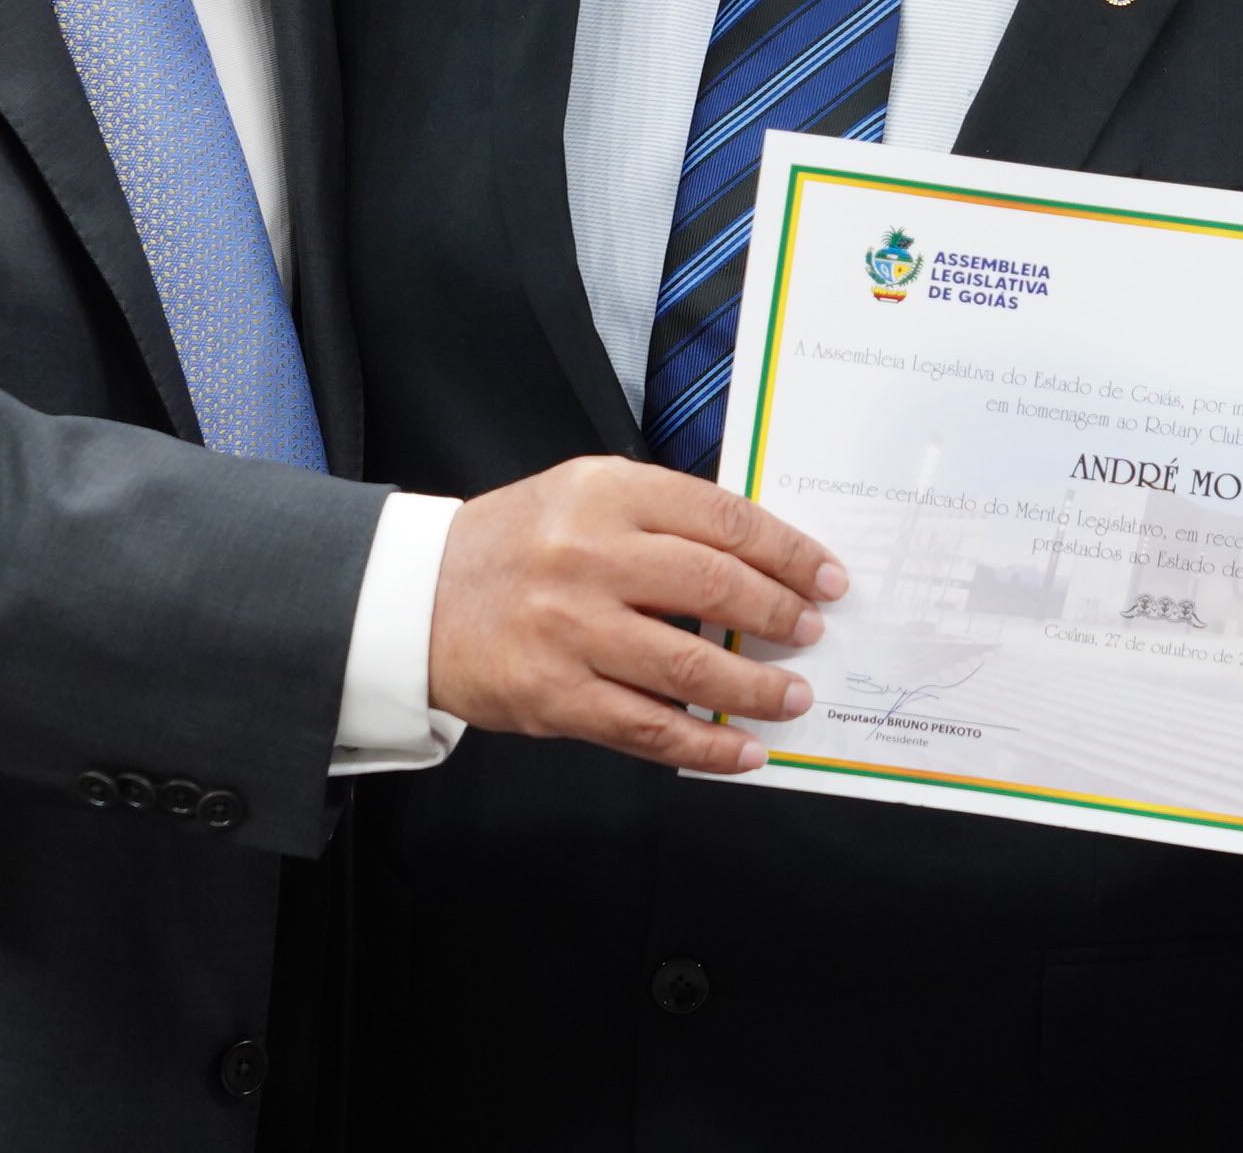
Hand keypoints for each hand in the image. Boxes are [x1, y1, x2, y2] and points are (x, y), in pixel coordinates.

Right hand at [427, 456, 847, 772]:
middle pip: (714, 587)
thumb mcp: (586, 495)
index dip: (787, 552)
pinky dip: (706, 745)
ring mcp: (570, 629)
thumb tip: (764, 563)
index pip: (722, 519)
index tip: (825, 578)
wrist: (417, 597)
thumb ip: (664, 518)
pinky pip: (647, 728)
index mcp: (606, 492)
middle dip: (778, 615)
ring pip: (689, 667)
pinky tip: (745, 750)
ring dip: (754, 688)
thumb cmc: (519, 545)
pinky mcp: (554, 695)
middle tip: (811, 633)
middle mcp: (589, 555)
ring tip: (792, 696)